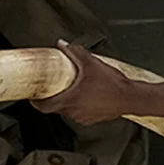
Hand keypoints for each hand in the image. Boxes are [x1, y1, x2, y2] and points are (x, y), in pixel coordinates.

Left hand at [35, 41, 163, 126]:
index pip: (43, 106)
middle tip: (55, 86)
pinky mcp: (91, 120)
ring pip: (68, 109)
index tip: (33, 96)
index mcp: (69, 100)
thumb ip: (74, 52)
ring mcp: (82, 117)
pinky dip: (79, 105)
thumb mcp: (91, 62)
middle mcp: (73, 112)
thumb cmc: (112, 84)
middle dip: (54, 96)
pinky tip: (87, 95)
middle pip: (55, 106)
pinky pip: (79, 113)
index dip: (35, 101)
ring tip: (75, 88)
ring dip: (68, 100)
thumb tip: (62, 44)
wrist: (130, 98)